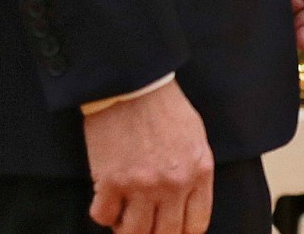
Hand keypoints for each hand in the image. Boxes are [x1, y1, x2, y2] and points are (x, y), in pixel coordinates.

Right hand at [85, 78, 213, 233]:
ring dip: (128, 228)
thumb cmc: (165, 107)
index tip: (170, 228)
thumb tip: (187, 203)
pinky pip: (104, 217)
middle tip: (145, 225)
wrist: (133, 84)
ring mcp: (142, 185)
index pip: (196, 225)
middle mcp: (174, 184)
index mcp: (199, 172)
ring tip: (125, 216)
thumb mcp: (196, 139)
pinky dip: (104, 213)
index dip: (181, 232)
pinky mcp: (111, 181)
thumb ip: (195, 173)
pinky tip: (107, 200)